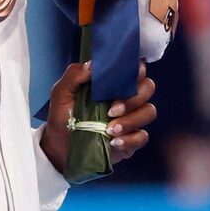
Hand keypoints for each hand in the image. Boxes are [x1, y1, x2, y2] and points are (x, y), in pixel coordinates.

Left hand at [40, 62, 158, 176]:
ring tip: (109, 129)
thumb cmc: (63, 116)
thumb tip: (92, 65)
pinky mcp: (132, 139)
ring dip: (131, 120)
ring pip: (149, 111)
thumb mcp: (61, 93)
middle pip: (148, 87)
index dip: (134, 70)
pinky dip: (130, 139)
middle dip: (133, 98)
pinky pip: (143, 136)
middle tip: (111, 110)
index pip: (135, 68)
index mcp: (113, 82)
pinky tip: (113, 142)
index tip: (121, 79)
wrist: (60, 146)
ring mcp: (132, 118)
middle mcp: (127, 97)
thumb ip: (73, 75)